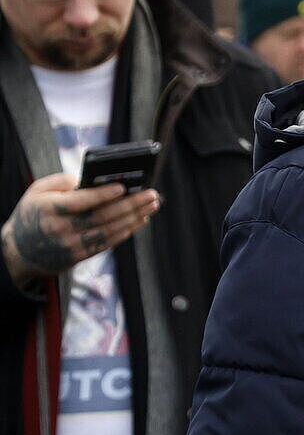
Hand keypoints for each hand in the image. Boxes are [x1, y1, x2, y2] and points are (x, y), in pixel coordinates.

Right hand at [3, 173, 161, 289]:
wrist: (20, 250)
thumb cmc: (34, 212)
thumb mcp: (37, 191)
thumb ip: (62, 181)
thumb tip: (92, 179)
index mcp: (47, 208)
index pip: (79, 201)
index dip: (102, 194)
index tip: (123, 186)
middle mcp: (59, 228)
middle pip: (101, 216)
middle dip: (130, 204)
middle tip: (152, 194)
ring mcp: (70, 245)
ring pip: (109, 230)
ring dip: (135, 218)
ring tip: (152, 205)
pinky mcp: (79, 255)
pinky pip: (107, 242)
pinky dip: (126, 231)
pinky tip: (140, 220)